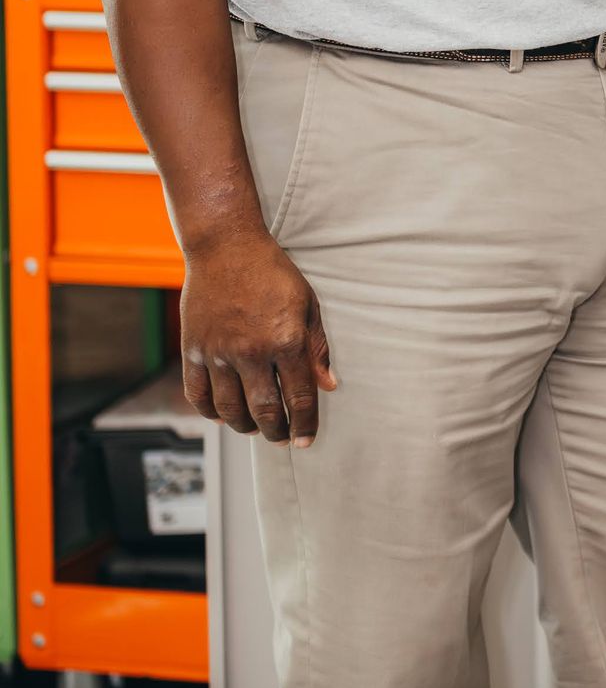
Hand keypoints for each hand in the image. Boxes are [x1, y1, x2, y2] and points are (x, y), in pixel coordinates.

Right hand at [181, 228, 336, 446]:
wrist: (226, 247)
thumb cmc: (273, 273)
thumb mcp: (308, 305)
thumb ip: (317, 348)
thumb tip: (329, 386)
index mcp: (286, 341)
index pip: (300, 398)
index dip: (305, 424)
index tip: (306, 440)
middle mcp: (252, 351)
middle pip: (265, 411)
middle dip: (276, 432)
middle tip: (281, 437)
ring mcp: (219, 352)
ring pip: (230, 409)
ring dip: (245, 426)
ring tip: (255, 427)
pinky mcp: (193, 348)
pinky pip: (198, 394)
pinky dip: (210, 412)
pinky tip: (222, 415)